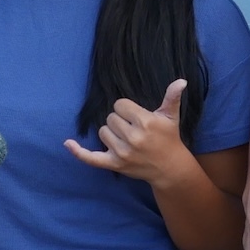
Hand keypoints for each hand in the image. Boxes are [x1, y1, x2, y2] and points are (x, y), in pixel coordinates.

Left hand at [64, 79, 195, 184]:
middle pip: (110, 118)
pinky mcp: (114, 164)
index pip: (120, 105)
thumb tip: (181, 81)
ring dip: (111, 133)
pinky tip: (68, 143)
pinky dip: (78, 152)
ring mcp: (122, 152)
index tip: (137, 117)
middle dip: (120, 121)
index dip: (127, 109)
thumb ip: (172, 97)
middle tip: (134, 129)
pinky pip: (91, 158)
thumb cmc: (169, 138)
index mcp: (145, 122)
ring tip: (127, 139)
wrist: (169, 168)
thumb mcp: (171, 116)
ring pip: (102, 132)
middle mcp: (132, 138)